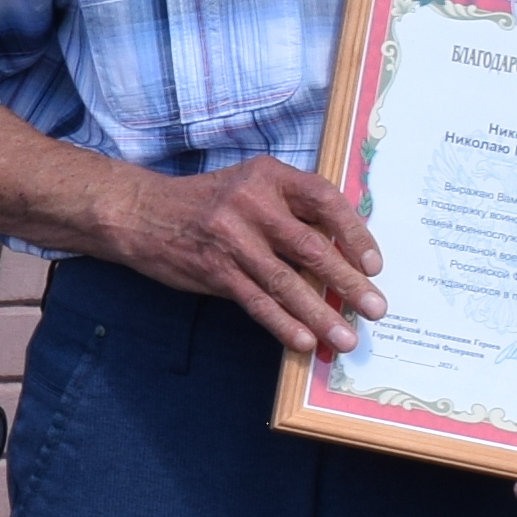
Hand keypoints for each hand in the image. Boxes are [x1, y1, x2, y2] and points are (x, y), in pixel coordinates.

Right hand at [118, 155, 382, 357]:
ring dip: (320, 314)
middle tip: (375, 308)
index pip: (324, 199)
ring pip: (286, 281)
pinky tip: (303, 341)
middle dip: (348, 282)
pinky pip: (256, 301)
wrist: (141, 213)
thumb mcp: (249, 187)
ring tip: (346, 337)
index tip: (374, 263)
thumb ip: (289, 210)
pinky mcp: (214, 269)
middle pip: (311, 246)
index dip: (354, 232)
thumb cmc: (206, 203)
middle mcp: (251, 202)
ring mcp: (231, 237)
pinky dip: (282, 324)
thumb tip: (341, 252)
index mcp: (268, 175)